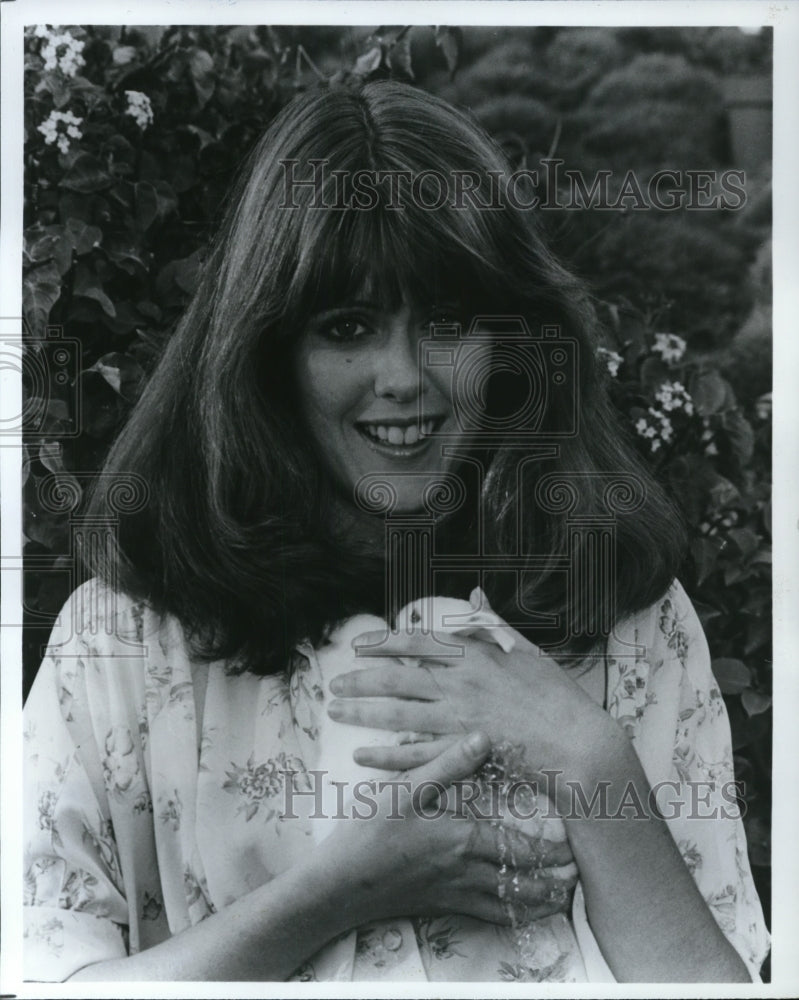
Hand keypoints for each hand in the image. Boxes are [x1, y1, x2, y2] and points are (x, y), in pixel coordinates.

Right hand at [317, 733, 576, 926]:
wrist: (340, 886)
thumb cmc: (369, 833)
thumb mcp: (404, 789)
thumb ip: (446, 764)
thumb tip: (484, 737)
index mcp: (463, 838)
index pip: (520, 844)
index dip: (552, 845)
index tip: (577, 839)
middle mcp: (466, 871)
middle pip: (523, 879)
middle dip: (556, 878)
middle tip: (581, 873)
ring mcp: (455, 893)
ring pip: (510, 903)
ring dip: (540, 901)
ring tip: (564, 896)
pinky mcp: (441, 906)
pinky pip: (486, 916)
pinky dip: (510, 916)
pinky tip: (519, 912)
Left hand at [327, 628, 615, 800]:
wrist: (578, 743)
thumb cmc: (555, 695)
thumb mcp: (524, 649)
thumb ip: (492, 623)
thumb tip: (475, 594)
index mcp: (473, 657)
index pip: (416, 644)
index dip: (382, 643)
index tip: (358, 646)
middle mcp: (460, 686)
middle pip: (395, 680)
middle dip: (359, 680)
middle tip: (334, 683)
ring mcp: (459, 722)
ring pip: (397, 716)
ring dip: (361, 713)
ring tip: (336, 711)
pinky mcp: (462, 755)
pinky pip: (415, 756)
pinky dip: (385, 757)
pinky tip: (362, 757)